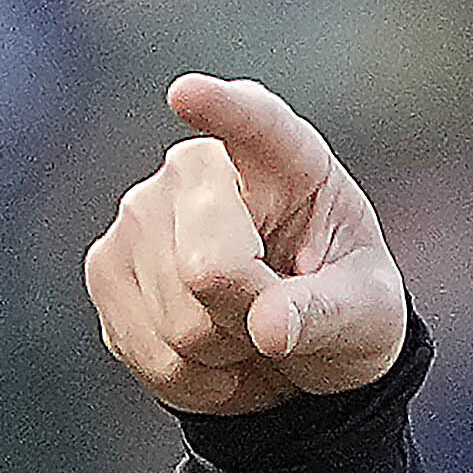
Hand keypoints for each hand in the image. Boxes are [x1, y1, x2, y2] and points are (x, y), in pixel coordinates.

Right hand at [84, 74, 410, 416]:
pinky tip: (213, 355)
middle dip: (248, 319)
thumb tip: (269, 327)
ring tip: (246, 333)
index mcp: (285, 158)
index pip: (254, 124)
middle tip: (277, 320)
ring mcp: (140, 214)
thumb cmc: (344, 310)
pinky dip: (190, 377)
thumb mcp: (367, 315)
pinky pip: (146, 348)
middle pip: (209, 267)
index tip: (187, 94)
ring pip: (176, 319)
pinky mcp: (106, 266)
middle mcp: (197, 169)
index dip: (220, 110)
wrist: (295, 354)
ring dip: (222, 353)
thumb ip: (326, 313)